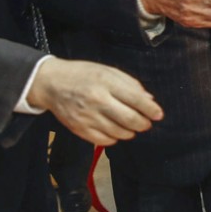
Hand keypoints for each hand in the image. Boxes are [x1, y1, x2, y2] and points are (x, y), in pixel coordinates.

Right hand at [28, 58, 163, 146]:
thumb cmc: (83, 74)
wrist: (51, 83)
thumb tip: (149, 100)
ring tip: (131, 126)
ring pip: (119, 133)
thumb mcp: (108, 71)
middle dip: (144, 124)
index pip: (136, 100)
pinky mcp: (79, 129)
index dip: (151, 110)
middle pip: (130, 120)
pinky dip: (114, 138)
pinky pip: (104, 141)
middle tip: (147, 123)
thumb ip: (130, 84)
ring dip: (130, 131)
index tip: (159, 114)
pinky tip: (115, 130)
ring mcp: (87, 117)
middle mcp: (97, 101)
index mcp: (106, 83)